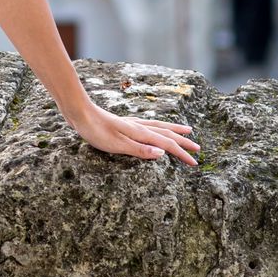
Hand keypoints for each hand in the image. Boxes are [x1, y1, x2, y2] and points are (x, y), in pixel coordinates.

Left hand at [68, 99, 199, 166]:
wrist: (79, 113)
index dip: (181, 154)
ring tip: (187, 131)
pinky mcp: (124, 124)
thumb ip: (140, 150)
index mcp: (140, 133)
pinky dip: (159, 127)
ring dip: (174, 131)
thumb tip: (163, 154)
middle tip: (198, 148)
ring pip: (159, 127)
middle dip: (183, 142)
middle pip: (166, 134)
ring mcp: (132, 124)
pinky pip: (149, 125)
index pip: (166, 145)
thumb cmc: (96, 130)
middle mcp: (139, 127)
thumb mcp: (117, 145)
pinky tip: (155, 128)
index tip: (195, 163)